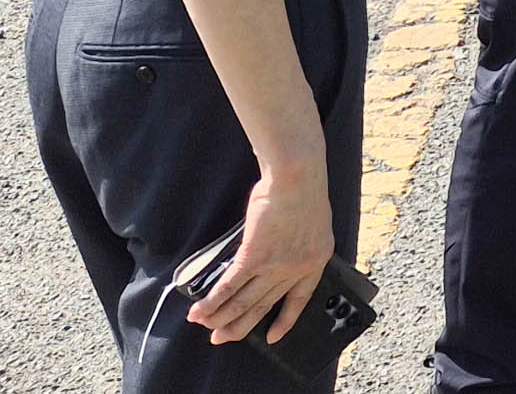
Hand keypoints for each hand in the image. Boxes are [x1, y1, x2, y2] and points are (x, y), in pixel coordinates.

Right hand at [190, 161, 332, 345]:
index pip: (299, 300)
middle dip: (240, 325)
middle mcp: (295, 269)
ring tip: (207, 328)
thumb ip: (295, 244)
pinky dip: (212, 300)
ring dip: (221, 317)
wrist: (296, 177)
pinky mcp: (254, 257)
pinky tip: (200, 310)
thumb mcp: (309, 223)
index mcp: (315, 262)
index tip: (273, 337)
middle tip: (222, 338)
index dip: (285, 321)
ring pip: (244, 301)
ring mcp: (274, 266)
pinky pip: (229, 286)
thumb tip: (273, 254)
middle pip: (264, 306)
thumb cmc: (303, 190)